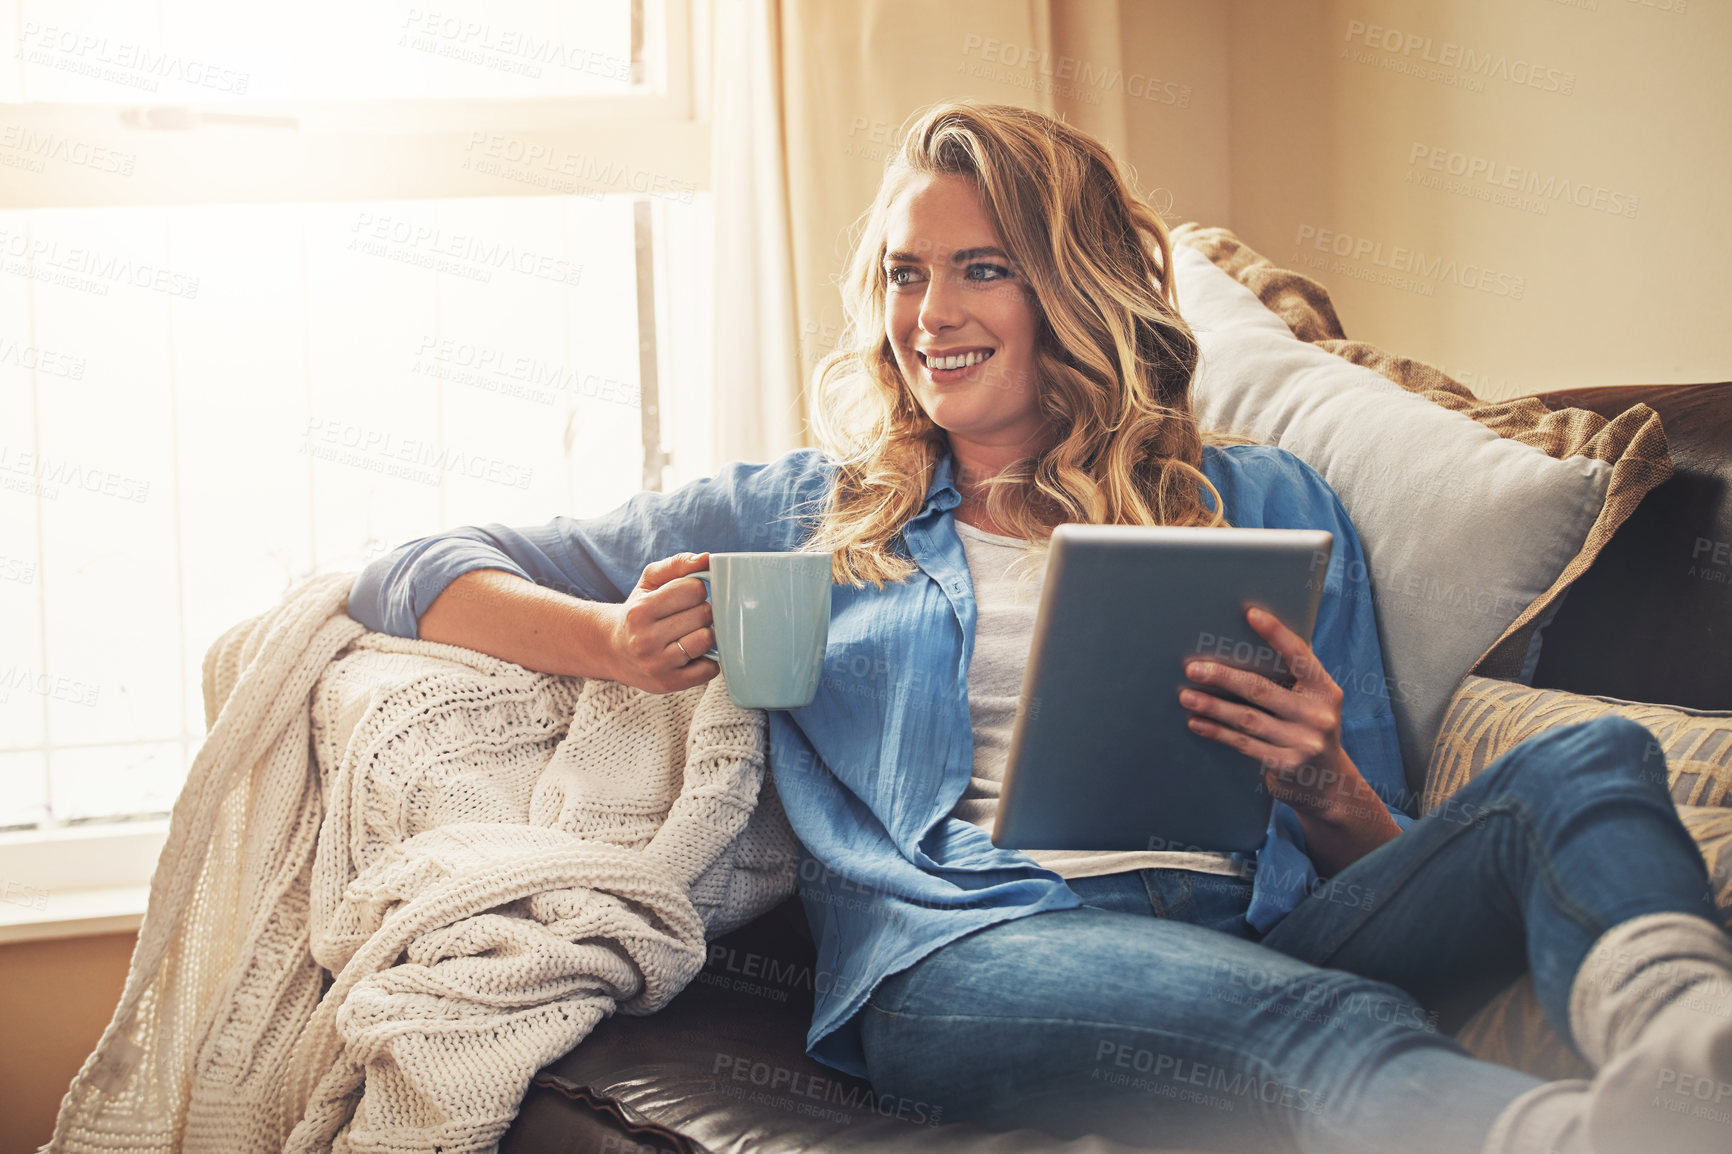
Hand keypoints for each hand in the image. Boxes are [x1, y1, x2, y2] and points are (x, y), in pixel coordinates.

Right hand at [603, 552, 719, 693]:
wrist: (613, 650)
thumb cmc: (638, 611)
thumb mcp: (649, 581)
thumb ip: (677, 564)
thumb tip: (706, 559)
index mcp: (640, 611)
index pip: (693, 589)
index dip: (696, 589)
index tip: (688, 595)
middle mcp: (645, 639)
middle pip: (703, 614)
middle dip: (703, 610)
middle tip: (690, 615)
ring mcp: (657, 665)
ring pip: (706, 640)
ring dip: (707, 634)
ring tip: (693, 632)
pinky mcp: (669, 684)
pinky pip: (709, 669)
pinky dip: (709, 660)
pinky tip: (694, 653)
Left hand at [1176, 606, 1357, 821]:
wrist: (1330, 784)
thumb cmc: (1310, 729)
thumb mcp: (1314, 701)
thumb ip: (1293, 677)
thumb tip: (1250, 641)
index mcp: (1325, 690)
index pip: (1300, 656)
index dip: (1277, 634)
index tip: (1251, 613)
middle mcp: (1317, 715)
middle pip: (1261, 690)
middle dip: (1223, 677)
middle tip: (1192, 668)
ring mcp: (1302, 742)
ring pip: (1247, 719)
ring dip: (1212, 706)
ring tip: (1186, 695)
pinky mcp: (1285, 764)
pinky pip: (1243, 744)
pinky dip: (1217, 732)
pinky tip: (1197, 722)